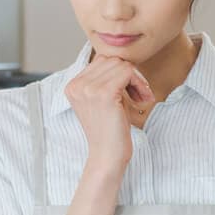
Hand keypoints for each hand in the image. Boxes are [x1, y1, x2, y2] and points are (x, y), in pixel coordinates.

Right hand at [62, 56, 153, 171]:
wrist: (107, 156)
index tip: (130, 91)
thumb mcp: (101, 100)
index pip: (101, 60)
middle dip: (130, 74)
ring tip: (140, 98)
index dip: (120, 72)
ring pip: (122, 64)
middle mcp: (77, 84)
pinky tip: (142, 99)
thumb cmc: (109, 130)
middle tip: (138, 95)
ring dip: (137, 79)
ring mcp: (88, 88)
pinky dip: (140, 83)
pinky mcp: (103, 93)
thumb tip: (121, 58)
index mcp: (72, 85)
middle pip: (112, 60)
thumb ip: (104, 79)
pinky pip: (128, 72)